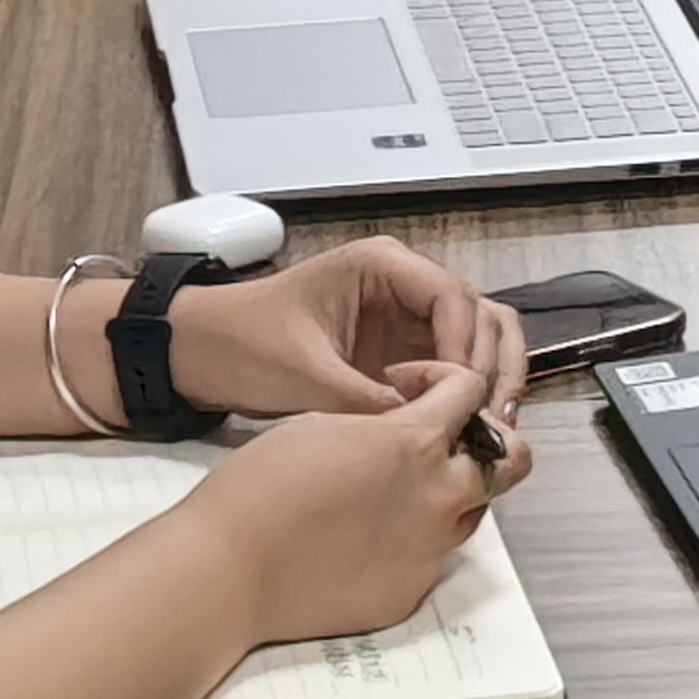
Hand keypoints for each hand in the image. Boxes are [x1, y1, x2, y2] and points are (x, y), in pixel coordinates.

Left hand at [172, 236, 527, 420]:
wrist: (202, 352)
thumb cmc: (245, 344)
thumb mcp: (304, 375)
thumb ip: (366, 399)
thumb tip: (423, 432)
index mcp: (383, 266)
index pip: (453, 299)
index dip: (466, 350)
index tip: (462, 400)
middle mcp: (405, 282)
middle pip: (480, 313)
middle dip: (493, 365)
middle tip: (496, 419)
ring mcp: (405, 315)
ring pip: (477, 337)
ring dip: (491, 377)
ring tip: (493, 426)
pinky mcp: (400, 347)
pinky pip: (451, 363)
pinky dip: (468, 391)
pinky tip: (468, 426)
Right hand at [196, 337, 531, 650]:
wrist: (227, 569)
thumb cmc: (261, 488)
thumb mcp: (327, 422)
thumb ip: (384, 421)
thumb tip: (405, 424)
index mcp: (417, 443)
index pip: (471, 390)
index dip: (443, 379)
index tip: (413, 388)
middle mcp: (438, 497)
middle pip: (512, 460)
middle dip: (488, 440)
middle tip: (449, 439)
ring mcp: (428, 551)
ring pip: (476, 511)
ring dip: (454, 492)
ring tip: (404, 490)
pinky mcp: (408, 593)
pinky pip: (432, 559)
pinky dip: (414, 541)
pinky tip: (367, 539)